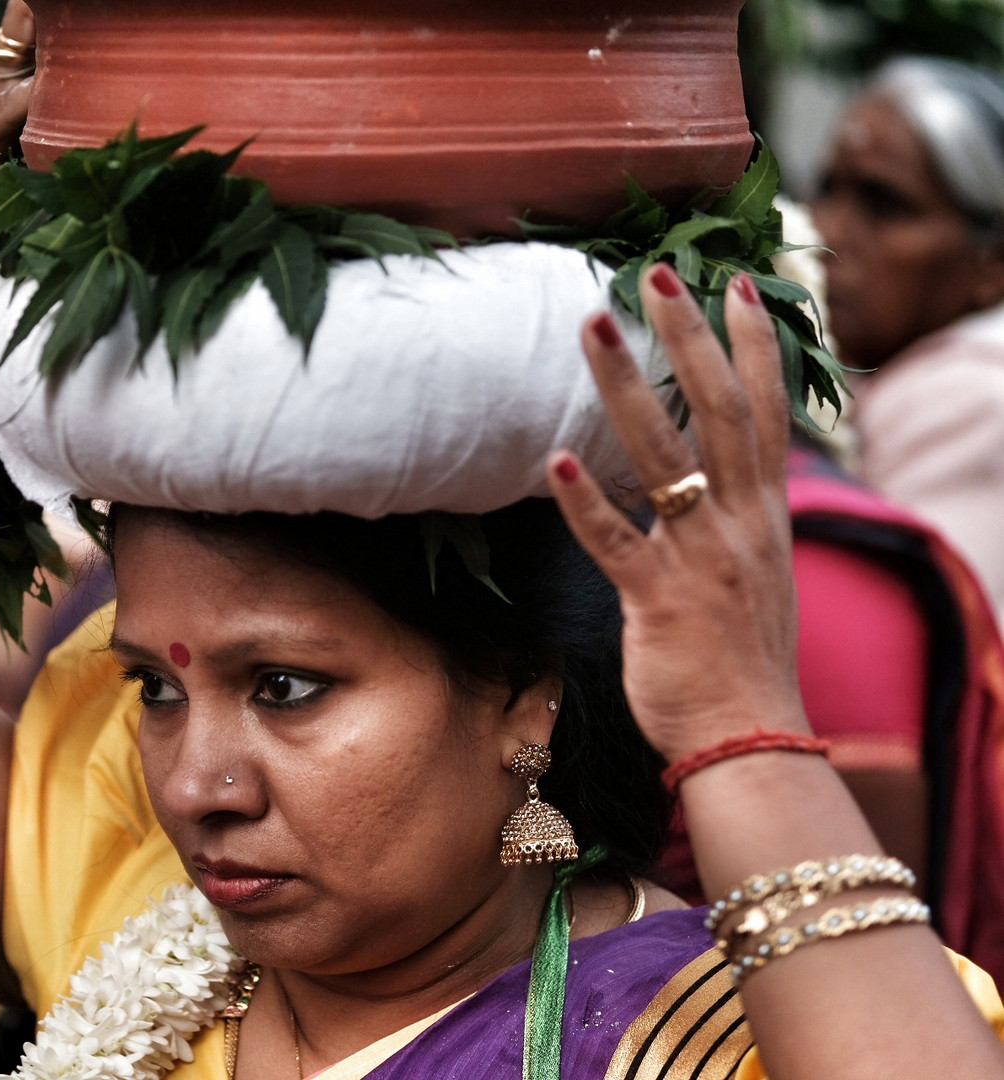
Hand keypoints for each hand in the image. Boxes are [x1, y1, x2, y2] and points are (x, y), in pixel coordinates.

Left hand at [547, 266, 808, 764]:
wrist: (750, 742)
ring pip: (664, 457)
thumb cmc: (742, 662)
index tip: (736, 283)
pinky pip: (616, 544)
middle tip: (655, 271)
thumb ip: (737, 522)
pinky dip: (587, 504)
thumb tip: (713, 486)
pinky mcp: (658, 603)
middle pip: (718, 410)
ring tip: (593, 327)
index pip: (765, 410)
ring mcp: (700, 560)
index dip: (753, 345)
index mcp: (765, 515)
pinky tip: (556, 461)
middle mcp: (740, 524)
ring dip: (627, 387)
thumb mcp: (758, 576)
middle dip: (688, 336)